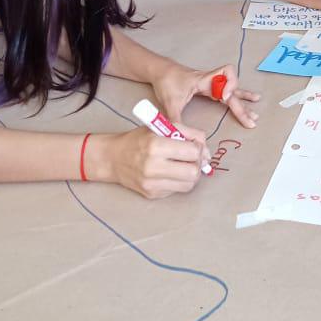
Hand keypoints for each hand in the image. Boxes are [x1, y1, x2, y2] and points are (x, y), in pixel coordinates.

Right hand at [94, 125, 211, 199]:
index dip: (199, 148)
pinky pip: (177, 190)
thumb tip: (207, 152)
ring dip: (191, 174)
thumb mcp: (161, 126)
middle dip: (198, 164)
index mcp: (156, 145)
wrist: (113, 158)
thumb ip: (188, 133)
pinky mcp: (152, 194)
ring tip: (185, 165)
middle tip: (193, 158)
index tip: (195, 146)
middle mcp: (153, 167)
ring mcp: (152, 183)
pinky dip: (179, 181)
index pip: (192, 152)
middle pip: (193, 172)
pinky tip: (172, 172)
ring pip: (188, 185)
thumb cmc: (139, 139)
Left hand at [152, 61, 259, 129]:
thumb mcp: (170, 103)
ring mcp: (212, 84)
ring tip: (255, 113)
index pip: (225, 73)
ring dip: (244, 101)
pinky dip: (240, 96)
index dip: (229, 85)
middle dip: (242, 106)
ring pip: (233, 91)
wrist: (162, 71)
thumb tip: (182, 138)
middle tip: (250, 121)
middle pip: (232, 90)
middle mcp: (211, 80)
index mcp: (203, 80)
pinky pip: (229, 91)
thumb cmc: (166, 82)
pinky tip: (250, 99)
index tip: (223, 99)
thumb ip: (176, 121)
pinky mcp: (210, 88)